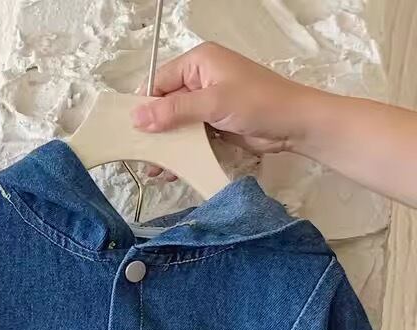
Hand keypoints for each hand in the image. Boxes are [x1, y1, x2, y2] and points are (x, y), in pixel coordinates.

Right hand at [131, 42, 321, 177]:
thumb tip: (137, 117)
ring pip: (175, 123)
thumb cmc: (258, 103)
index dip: (145, 106)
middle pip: (165, 104)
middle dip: (153, 131)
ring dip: (165, 146)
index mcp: (199, 62)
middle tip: (141, 156)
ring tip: (155, 170)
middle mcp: (200, 78)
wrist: (294, 125)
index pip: (160, 81)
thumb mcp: (212, 103)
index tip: (132, 132)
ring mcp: (207, 102)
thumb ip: (174, 111)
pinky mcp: (213, 122)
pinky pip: (188, 136)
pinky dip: (180, 152)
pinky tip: (171, 170)